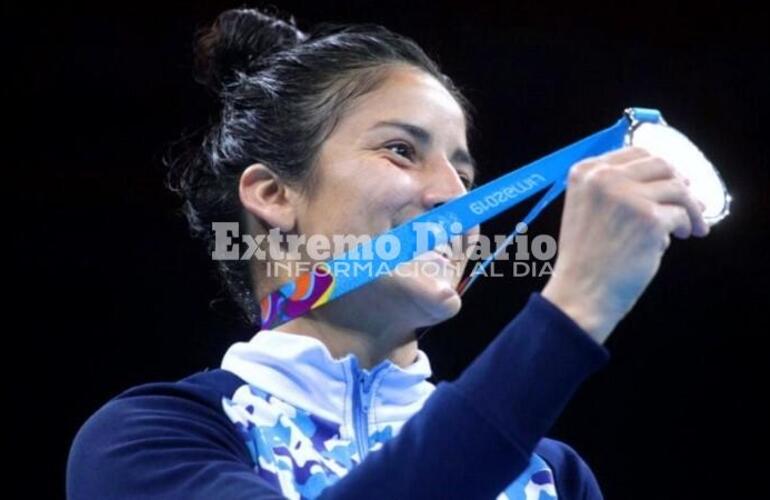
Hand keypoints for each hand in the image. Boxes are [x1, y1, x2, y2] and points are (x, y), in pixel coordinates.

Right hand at [541, 146, 708, 343]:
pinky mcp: (649, 219)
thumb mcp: (586, 210)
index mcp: (586, 172)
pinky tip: (676, 238)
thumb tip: (665, 178)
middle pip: (661, 165)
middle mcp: (604, 178)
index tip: (672, 180)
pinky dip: (684, 227)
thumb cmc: (586, 259)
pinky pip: (681, 215)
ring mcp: (627, 196)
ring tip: (689, 226)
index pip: (635, 153)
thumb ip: (613, 189)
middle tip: (689, 203)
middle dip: (680, 184)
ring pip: (678, 188)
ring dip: (690, 207)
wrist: (580, 292)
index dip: (659, 168)